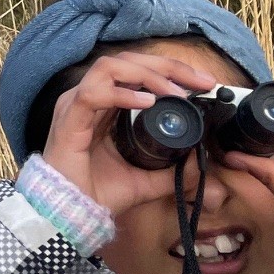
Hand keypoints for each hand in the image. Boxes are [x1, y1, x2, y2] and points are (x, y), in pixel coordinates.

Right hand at [42, 51, 223, 221]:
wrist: (70, 213)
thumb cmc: (98, 193)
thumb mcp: (146, 180)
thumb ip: (173, 170)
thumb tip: (201, 158)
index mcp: (105, 105)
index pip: (137, 71)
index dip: (171, 70)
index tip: (205, 83)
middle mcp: (90, 98)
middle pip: (127, 61)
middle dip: (167, 65)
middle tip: (200, 81)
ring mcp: (76, 105)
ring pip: (110, 68)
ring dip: (147, 75)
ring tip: (174, 92)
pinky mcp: (69, 119)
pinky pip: (93, 94)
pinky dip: (122, 94)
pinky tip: (147, 102)